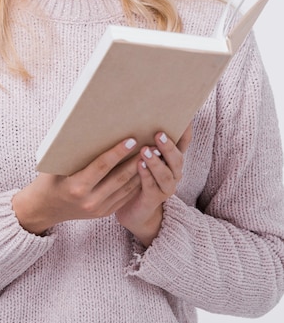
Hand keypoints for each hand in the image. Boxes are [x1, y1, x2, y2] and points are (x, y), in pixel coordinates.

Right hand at [12, 138, 141, 234]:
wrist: (45, 209)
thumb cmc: (49, 180)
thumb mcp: (56, 165)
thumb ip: (74, 152)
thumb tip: (93, 129)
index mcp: (77, 186)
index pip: (102, 166)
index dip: (118, 152)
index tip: (131, 139)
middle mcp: (90, 200)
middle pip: (119, 177)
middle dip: (136, 160)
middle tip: (150, 145)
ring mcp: (99, 208)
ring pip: (126, 187)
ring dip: (141, 171)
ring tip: (153, 155)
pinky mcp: (105, 212)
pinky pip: (125, 196)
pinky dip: (136, 182)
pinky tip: (145, 169)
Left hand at [115, 124, 191, 245]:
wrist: (135, 209)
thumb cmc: (139, 174)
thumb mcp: (145, 155)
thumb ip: (147, 139)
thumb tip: (138, 113)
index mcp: (173, 159)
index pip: (184, 142)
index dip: (186, 130)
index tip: (185, 116)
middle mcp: (174, 172)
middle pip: (177, 159)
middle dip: (168, 147)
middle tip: (159, 134)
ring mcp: (166, 187)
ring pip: (165, 174)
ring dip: (156, 162)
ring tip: (145, 151)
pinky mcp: (154, 198)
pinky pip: (151, 186)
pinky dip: (145, 175)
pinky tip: (138, 165)